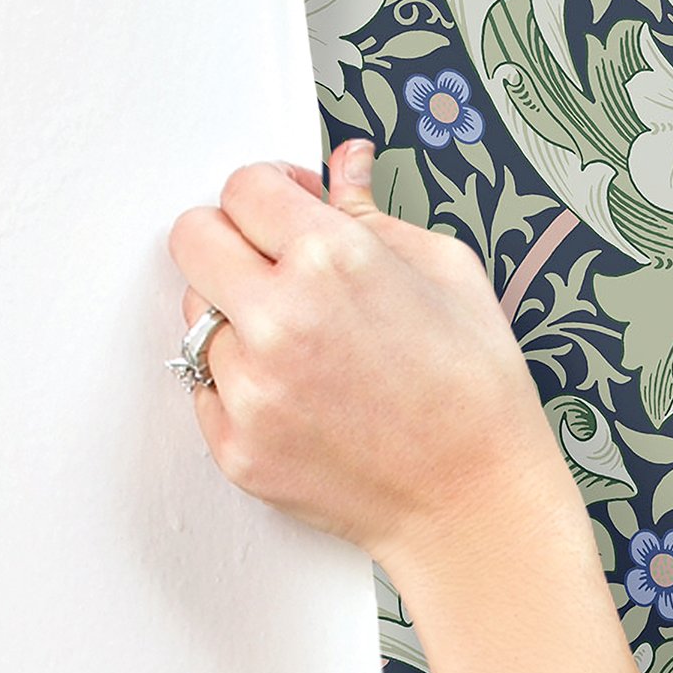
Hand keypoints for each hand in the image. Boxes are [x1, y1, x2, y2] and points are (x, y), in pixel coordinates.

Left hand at [166, 137, 564, 573]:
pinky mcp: (237, 447)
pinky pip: (207, 390)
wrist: (478, 506)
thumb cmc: (479, 396)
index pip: (243, 188)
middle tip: (277, 268)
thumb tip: (343, 167)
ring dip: (239, 321)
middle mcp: (279, 320)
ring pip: (198, 318)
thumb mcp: (451, 276)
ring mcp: (251, 390)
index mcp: (333, 260)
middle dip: (233, 241)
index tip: (289, 212)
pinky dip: (244, 387)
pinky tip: (305, 400)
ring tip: (308, 351)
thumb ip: (376, 214)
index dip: (271, 193)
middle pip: (193, 239)